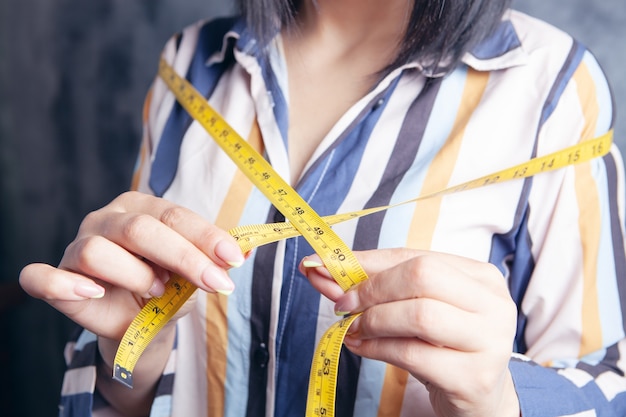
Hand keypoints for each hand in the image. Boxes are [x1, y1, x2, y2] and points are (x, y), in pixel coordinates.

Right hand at [19, 191, 242, 341]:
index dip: (206, 238)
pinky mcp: (56, 277)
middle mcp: (108, 220)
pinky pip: (41, 277)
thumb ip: (214, 259)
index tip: (233, 261)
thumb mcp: (195, 274)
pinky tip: (92, 292)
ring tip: (156, 290)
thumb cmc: (167, 289)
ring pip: (98, 251)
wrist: (139, 323)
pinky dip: (63, 284)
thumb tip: (246, 249)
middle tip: (214, 283)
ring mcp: (78, 246)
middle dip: (184, 258)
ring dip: (136, 276)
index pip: (175, 216)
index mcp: (143, 208)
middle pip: (140, 229)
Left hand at [302, 248, 519, 416]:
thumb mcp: (416, 306)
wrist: (479, 396)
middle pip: (422, 277)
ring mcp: (488, 342)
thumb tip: (318, 267)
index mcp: (481, 276)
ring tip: (351, 329)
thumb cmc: (442, 344)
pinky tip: (360, 347)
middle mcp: (493, 304)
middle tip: (343, 304)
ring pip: (419, 315)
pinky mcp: (473, 377)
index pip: (415, 256)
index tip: (325, 266)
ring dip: (373, 321)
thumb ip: (375, 284)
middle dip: (372, 289)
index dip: (367, 261)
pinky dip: (376, 348)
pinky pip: (413, 354)